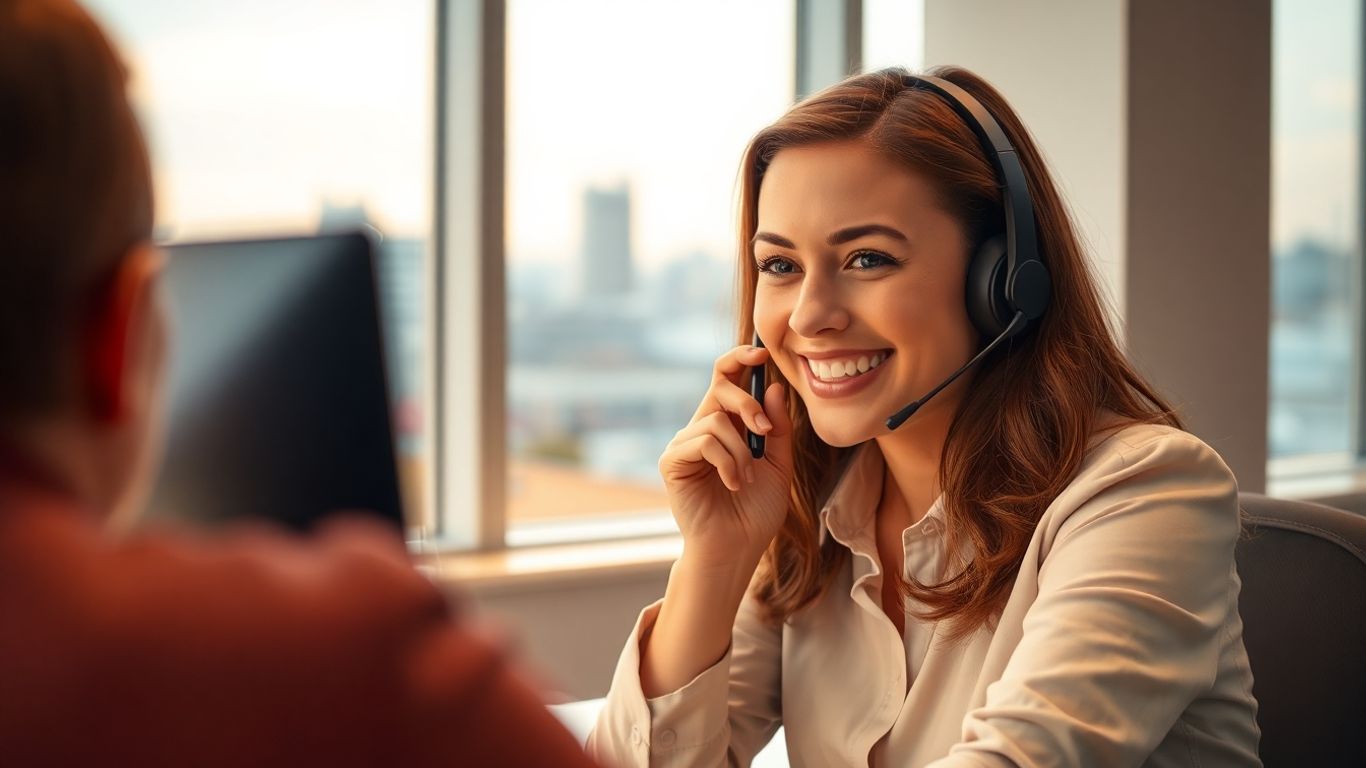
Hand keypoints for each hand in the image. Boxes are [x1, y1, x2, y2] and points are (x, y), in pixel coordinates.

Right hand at [659, 344, 793, 563]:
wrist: (738, 548)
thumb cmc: (756, 511)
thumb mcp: (778, 464)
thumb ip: (777, 427)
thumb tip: (773, 387)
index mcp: (727, 425)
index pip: (727, 378)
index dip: (740, 359)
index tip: (761, 353)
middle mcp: (702, 428)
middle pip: (720, 386)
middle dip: (748, 403)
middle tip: (764, 431)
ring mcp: (684, 444)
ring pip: (716, 420)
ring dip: (741, 451)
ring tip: (746, 479)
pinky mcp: (672, 461)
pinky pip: (704, 441)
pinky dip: (727, 462)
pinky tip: (733, 483)